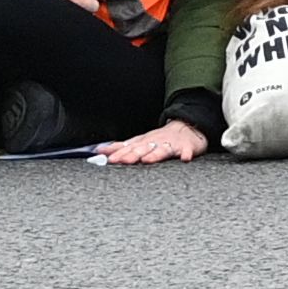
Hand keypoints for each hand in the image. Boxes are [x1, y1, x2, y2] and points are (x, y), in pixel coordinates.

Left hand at [95, 119, 210, 164]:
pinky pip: (187, 151)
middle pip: (143, 148)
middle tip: (123, 161)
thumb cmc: (160, 139)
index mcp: (144, 142)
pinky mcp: (187, 147)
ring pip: (163, 149)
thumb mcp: (140, 141)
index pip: (129, 147)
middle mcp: (156, 142)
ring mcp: (171, 144)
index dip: (119, 153)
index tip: (108, 159)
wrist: (188, 127)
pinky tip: (185, 158)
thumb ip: (121, 147)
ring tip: (148, 160)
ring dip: (156, 154)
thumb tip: (99, 149)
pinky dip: (186, 154)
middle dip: (133, 154)